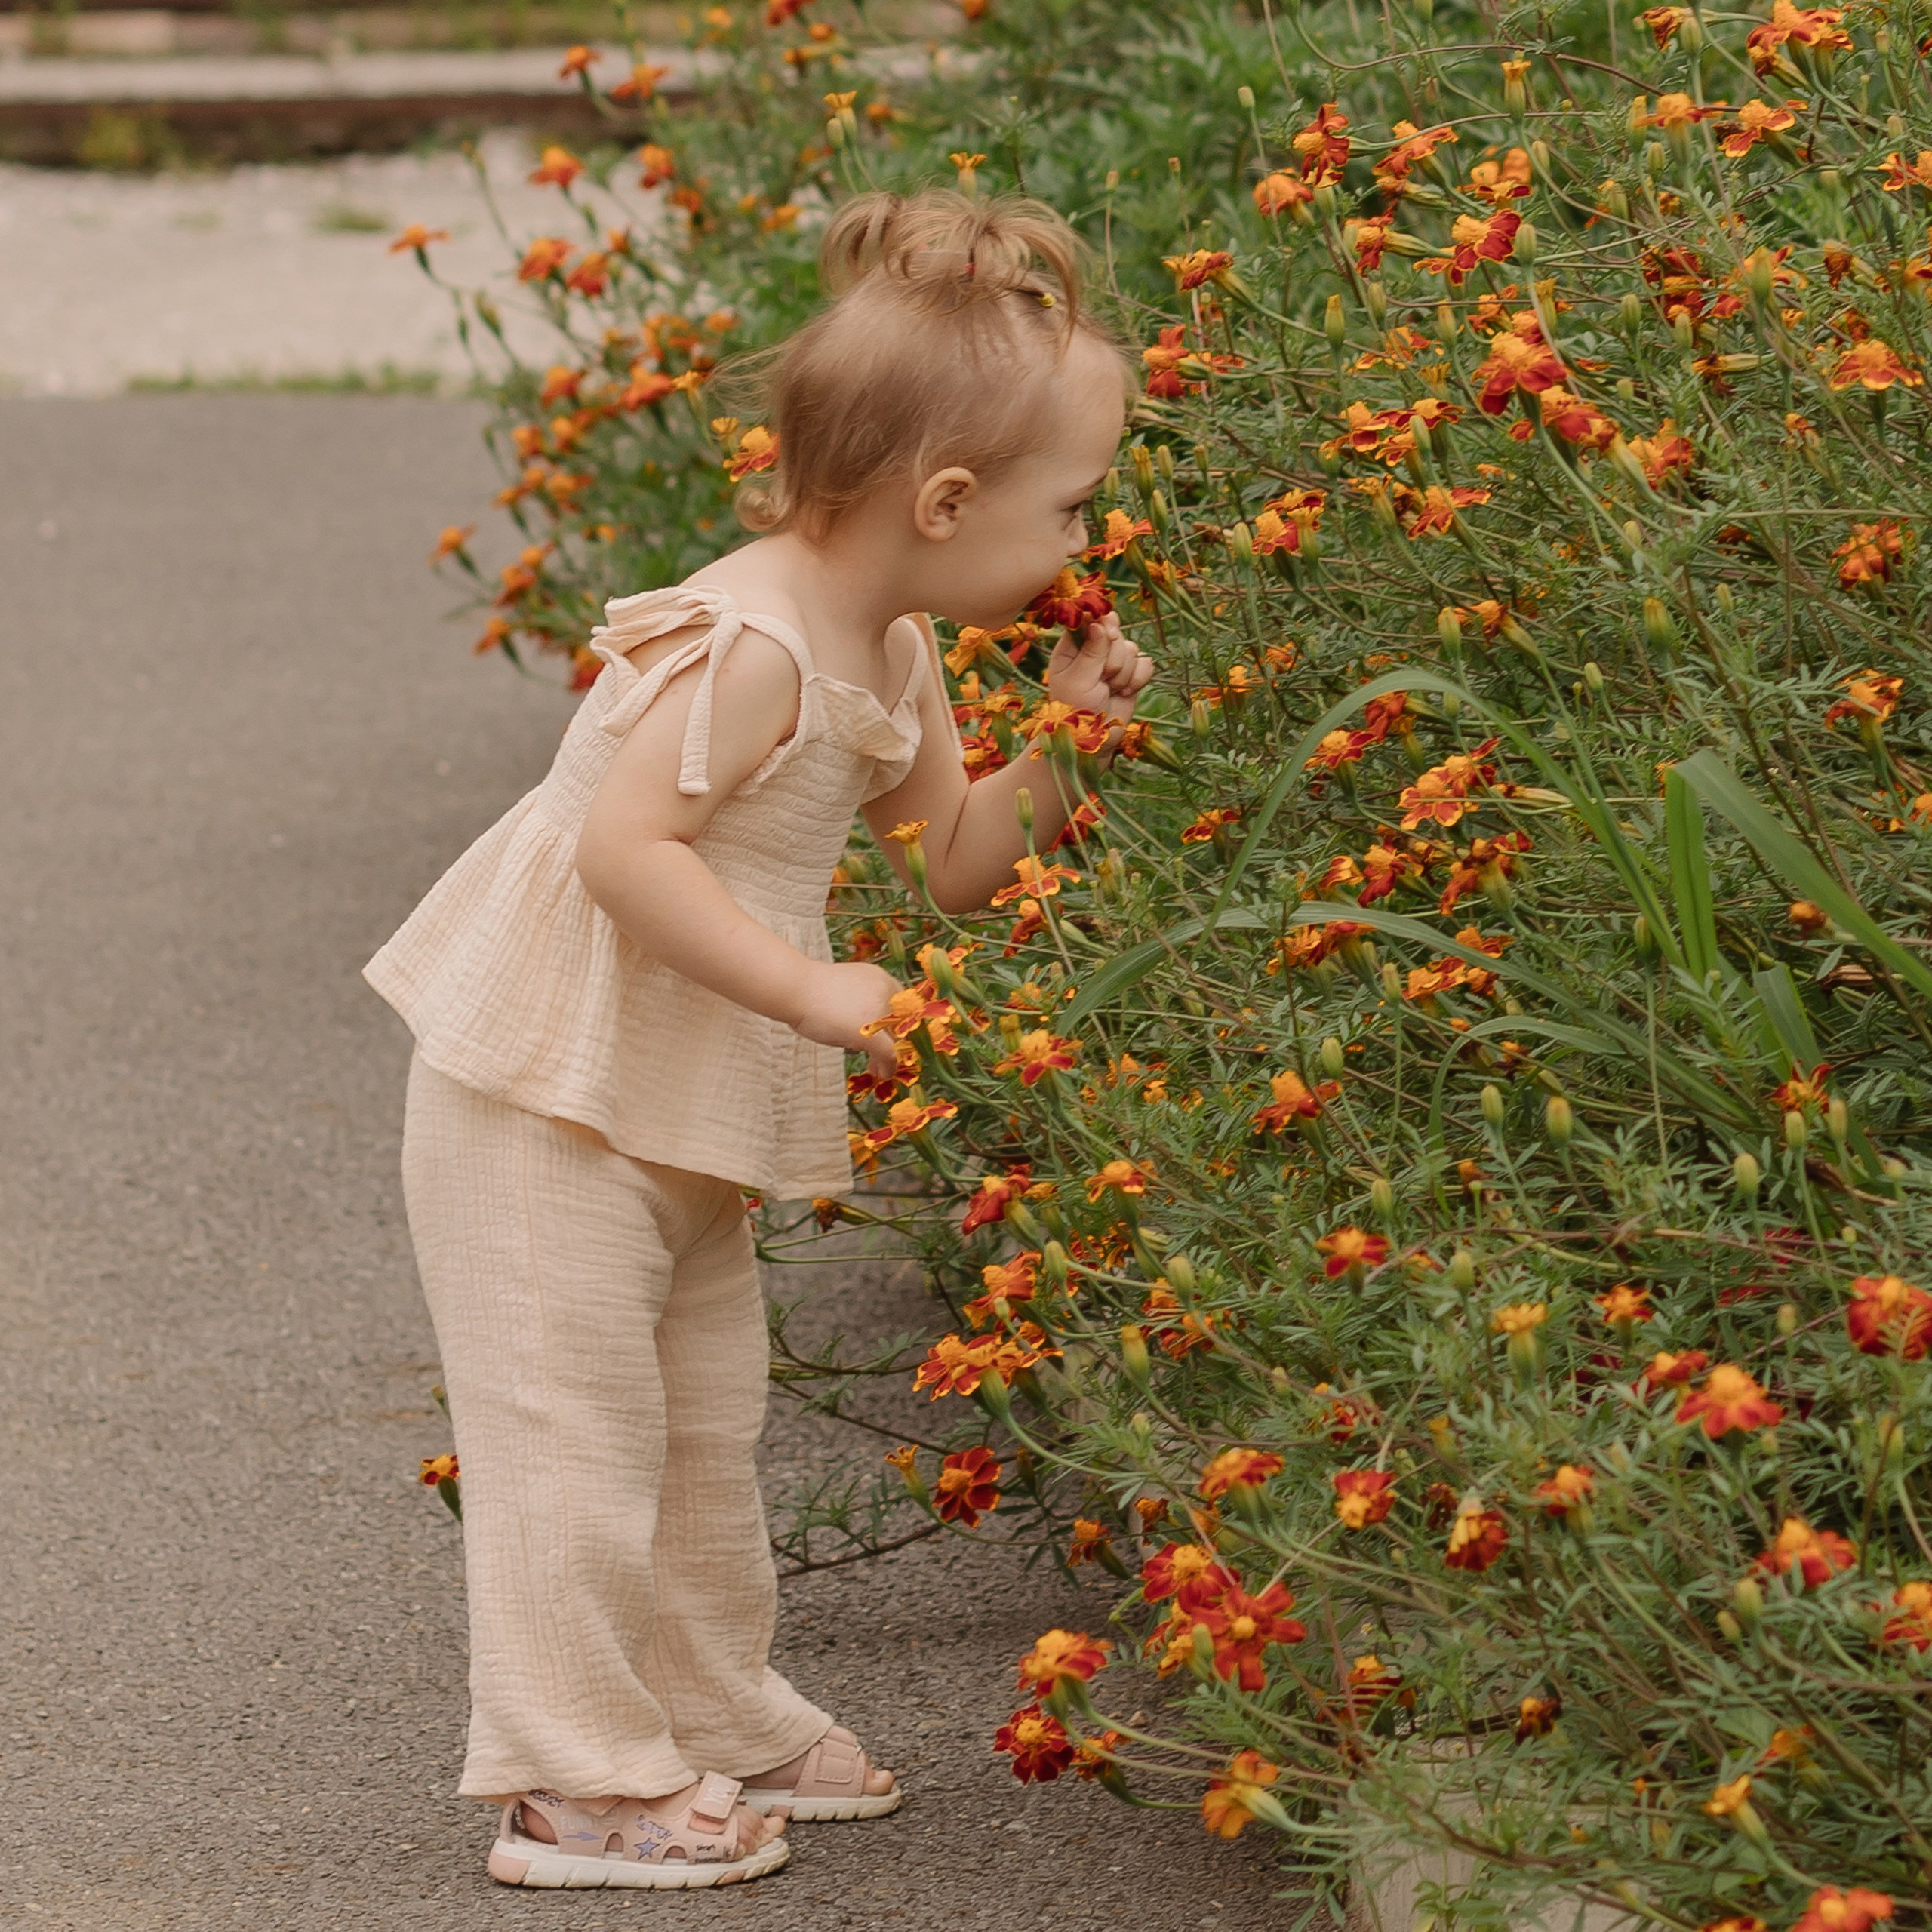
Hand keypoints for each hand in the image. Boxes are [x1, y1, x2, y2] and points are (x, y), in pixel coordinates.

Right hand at [792, 960, 903, 1080]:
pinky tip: (881, 1072)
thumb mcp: (847, 989)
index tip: (890, 1038)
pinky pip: (888, 1053)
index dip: (896, 1026)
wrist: (797, 988)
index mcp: (880, 979)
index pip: (902, 1006)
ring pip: (897, 1040)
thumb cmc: (811, 989)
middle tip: (886, 1057)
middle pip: (902, 1024)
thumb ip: (862, 1003)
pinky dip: (888, 1066)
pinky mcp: (871, 1033)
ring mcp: (880, 1012)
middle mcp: (886, 992)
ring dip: (891, 1057)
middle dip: (896, 1043)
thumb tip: (864, 1026)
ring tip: (880, 1069)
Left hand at [1045, 613, 1155, 727]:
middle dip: (1113, 658)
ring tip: (1109, 690)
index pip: (1089, 619)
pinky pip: (1145, 663)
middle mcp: (1093, 649)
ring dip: (1123, 673)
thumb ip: (1091, 651)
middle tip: (1102, 678)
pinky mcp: (1131, 674)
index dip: (1102, 624)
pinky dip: (1138, 679)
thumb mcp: (1078, 680)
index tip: (1108, 636)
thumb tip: (1100, 623)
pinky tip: (1124, 692)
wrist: (1095, 739)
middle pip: (1115, 633)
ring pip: (1132, 648)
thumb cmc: (1076, 711)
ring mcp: (1113, 661)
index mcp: (1072, 647)